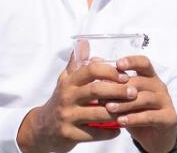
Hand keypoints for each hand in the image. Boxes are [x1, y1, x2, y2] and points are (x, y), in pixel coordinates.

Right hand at [16, 52, 130, 152]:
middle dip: (118, 91)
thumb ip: (76, 63)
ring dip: (117, 113)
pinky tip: (119, 129)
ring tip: (131, 112)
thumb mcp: (65, 81)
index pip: (90, 70)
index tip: (125, 75)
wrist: (43, 128)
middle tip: (134, 92)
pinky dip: (109, 132)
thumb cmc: (60, 101)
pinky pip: (95, 133)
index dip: (110, 71)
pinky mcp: (69, 134)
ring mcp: (67, 116)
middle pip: (96, 90)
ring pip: (98, 113)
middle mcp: (67, 97)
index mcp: (68, 82)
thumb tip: (84, 42)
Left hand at [107, 56, 176, 151]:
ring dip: (124, 103)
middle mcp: (159, 87)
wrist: (155, 136)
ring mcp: (166, 102)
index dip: (131, 62)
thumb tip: (92, 63)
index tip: (117, 64)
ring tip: (109, 108)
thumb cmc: (136, 111)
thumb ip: (112, 82)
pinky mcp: (168, 118)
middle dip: (119, 88)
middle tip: (102, 95)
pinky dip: (134, 118)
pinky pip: (150, 116)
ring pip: (144, 99)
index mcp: (149, 77)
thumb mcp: (124, 97)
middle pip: (140, 82)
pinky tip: (121, 121)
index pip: (144, 63)